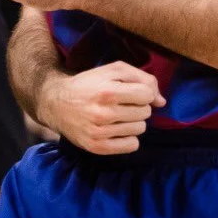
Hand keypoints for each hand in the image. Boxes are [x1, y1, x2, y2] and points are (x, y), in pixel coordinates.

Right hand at [36, 61, 162, 155]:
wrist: (56, 103)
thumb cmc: (88, 84)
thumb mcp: (112, 70)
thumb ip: (142, 78)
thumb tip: (162, 102)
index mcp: (107, 91)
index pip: (147, 95)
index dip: (142, 92)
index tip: (131, 92)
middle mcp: (103, 113)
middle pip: (145, 113)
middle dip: (137, 106)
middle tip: (121, 104)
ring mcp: (100, 132)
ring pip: (140, 129)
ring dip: (133, 122)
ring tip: (117, 116)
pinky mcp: (97, 147)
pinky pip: (132, 146)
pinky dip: (128, 138)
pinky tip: (117, 130)